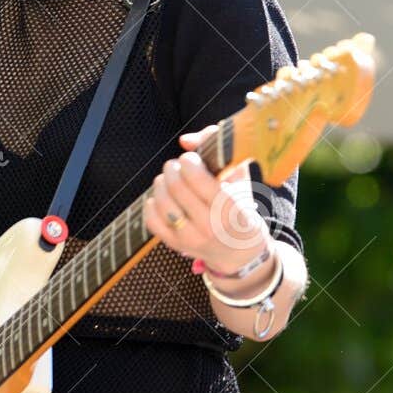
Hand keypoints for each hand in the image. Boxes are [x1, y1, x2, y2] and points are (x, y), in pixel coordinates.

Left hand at [144, 125, 271, 276]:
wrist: (239, 250)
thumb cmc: (241, 208)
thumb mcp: (240, 178)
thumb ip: (218, 149)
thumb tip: (185, 141)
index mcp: (229, 208)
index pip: (197, 178)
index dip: (189, 161)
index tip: (191, 159)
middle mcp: (209, 226)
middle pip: (176, 188)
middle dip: (172, 169)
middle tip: (176, 166)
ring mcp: (190, 238)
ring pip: (161, 202)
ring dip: (161, 183)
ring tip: (168, 179)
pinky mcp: (175, 245)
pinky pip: (152, 220)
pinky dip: (151, 204)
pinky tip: (161, 198)